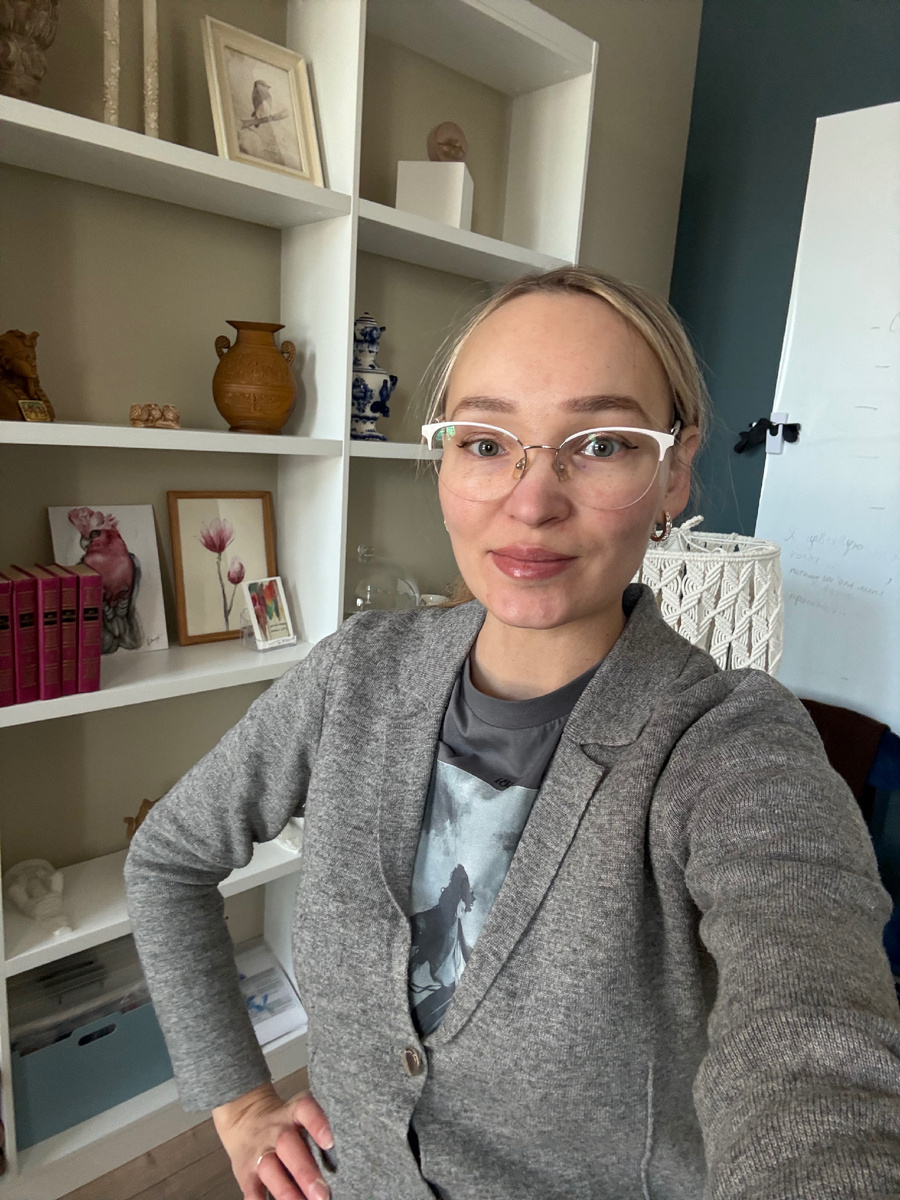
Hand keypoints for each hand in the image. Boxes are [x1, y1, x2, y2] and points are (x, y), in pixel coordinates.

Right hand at [212, 1081, 333, 1199]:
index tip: (330, 1141)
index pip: (305, 1110)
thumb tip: (342, 1162)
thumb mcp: (298, 1116)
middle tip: (323, 1195)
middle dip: (305, 1172)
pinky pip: (251, 1188)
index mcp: (293, 1113)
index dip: (317, 1123)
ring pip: (270, 1168)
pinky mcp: (245, 1172)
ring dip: (286, 1191)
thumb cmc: (284, 1124)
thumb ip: (317, 1132)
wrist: (244, 1117)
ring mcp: (259, 1151)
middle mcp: (276, 1131)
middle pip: (288, 1146)